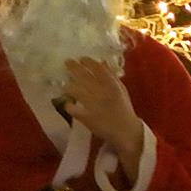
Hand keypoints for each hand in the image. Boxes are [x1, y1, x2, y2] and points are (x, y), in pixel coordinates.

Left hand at [59, 54, 144, 169]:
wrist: (125, 131)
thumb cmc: (123, 109)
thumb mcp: (121, 90)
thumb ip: (112, 76)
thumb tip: (102, 62)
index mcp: (112, 85)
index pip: (98, 69)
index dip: (88, 62)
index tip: (81, 58)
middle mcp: (102, 93)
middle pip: (84, 76)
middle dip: (74, 68)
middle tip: (67, 62)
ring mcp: (93, 105)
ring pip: (76, 91)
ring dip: (69, 86)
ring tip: (65, 84)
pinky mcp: (87, 117)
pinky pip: (73, 109)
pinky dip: (69, 106)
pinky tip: (67, 104)